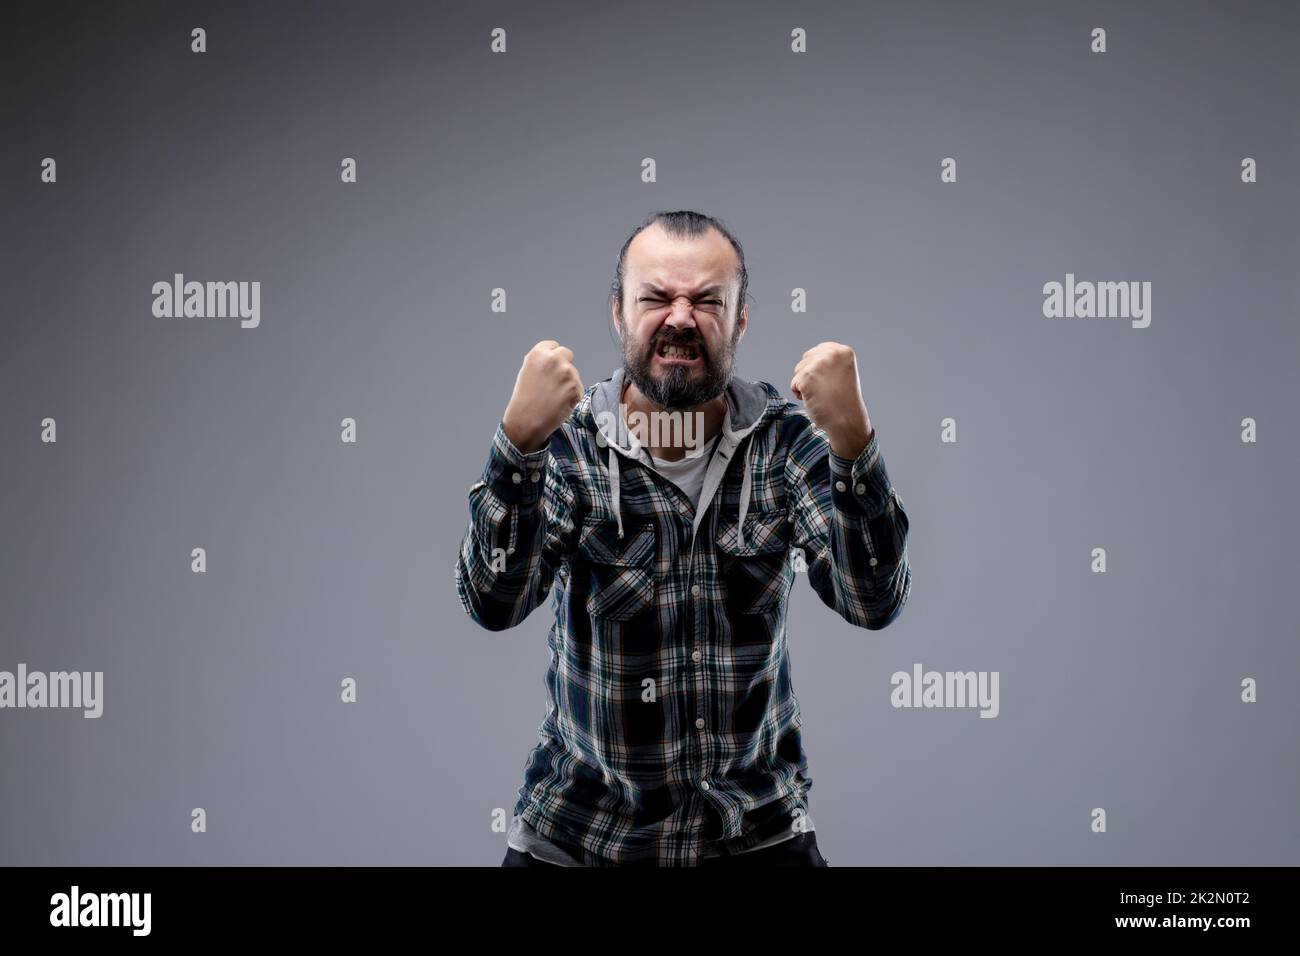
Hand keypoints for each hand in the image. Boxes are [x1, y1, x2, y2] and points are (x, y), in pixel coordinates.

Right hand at [502, 341, 584, 452]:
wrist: (527, 420)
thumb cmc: (524, 399)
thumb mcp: (527, 371)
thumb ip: (541, 360)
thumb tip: (552, 355)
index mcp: (539, 353)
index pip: (553, 346)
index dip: (551, 357)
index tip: (548, 368)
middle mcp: (554, 359)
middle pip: (567, 354)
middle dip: (564, 364)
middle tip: (554, 380)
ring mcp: (567, 373)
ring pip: (574, 373)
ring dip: (568, 381)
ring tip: (553, 395)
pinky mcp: (576, 387)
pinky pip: (578, 388)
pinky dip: (572, 395)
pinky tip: (559, 402)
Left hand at [790, 342, 873, 457]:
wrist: (847, 420)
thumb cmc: (844, 400)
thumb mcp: (842, 372)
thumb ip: (829, 362)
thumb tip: (808, 358)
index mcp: (843, 351)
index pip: (818, 350)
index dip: (819, 368)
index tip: (830, 381)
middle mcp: (831, 354)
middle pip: (806, 359)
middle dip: (810, 375)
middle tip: (827, 390)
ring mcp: (818, 365)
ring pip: (798, 371)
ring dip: (805, 384)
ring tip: (822, 395)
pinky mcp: (806, 378)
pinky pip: (794, 384)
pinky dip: (800, 394)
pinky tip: (815, 400)